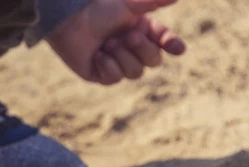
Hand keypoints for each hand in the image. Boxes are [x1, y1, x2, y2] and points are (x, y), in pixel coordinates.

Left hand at [48, 0, 185, 84]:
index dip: (172, 45)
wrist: (71, 22)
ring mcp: (118, 64)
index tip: (177, 49)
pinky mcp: (102, 75)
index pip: (164, 43)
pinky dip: (106, 65)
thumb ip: (153, 2)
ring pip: (135, 73)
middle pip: (153, 62)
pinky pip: (114, 78)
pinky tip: (96, 55)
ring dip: (121, 56)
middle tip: (128, 36)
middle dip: (142, 49)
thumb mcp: (129, 5)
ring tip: (106, 43)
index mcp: (143, 31)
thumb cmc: (99, 10)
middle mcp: (133, 49)